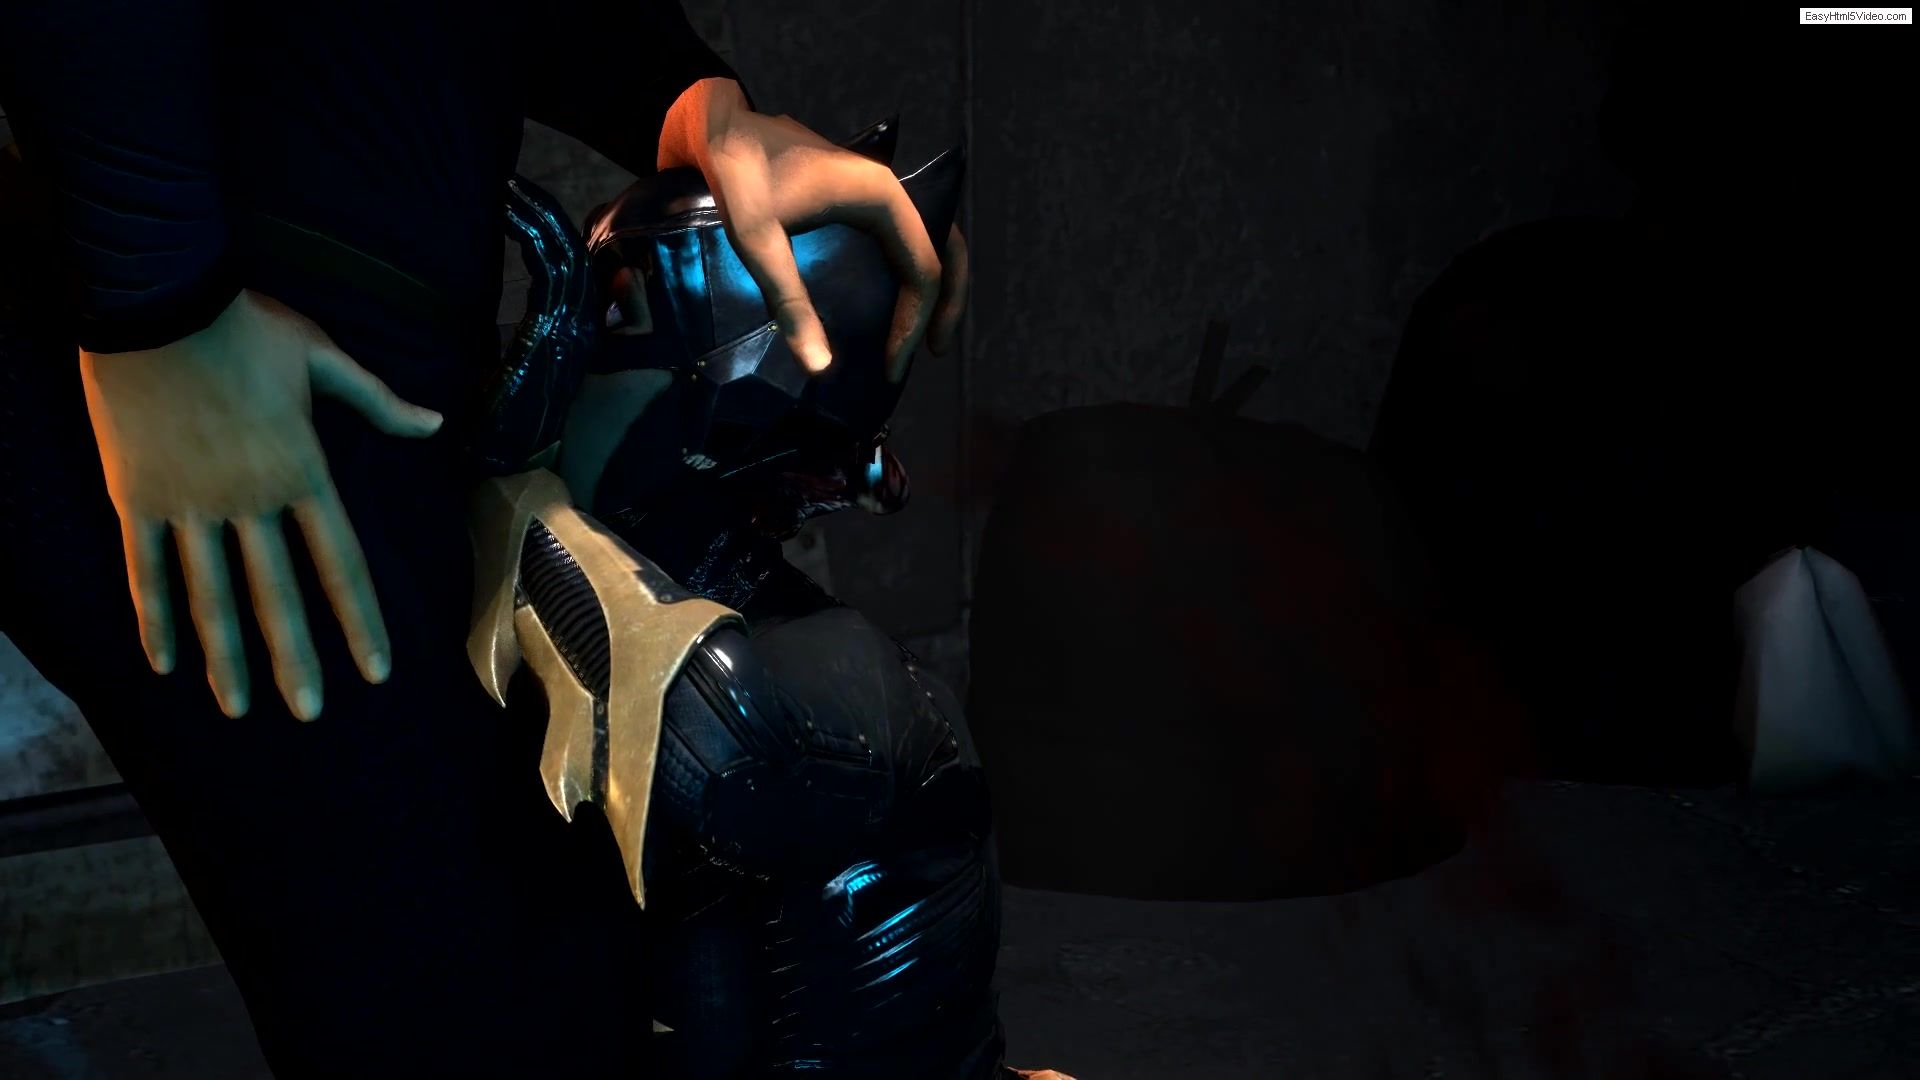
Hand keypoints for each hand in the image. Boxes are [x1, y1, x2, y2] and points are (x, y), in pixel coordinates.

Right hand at [80, 289, 442, 719]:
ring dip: (227, 656)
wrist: (158, 300)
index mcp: (304, 473)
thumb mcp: (325, 359)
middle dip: (295, 659)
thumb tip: (437, 421)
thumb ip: (379, 402)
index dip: (359, 622)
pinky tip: (165, 663)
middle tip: (308, 714)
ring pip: (212, 596)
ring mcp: (190, 505)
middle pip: (277, 596)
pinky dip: (154, 618)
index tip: (376, 672)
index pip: (341, 565)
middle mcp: (250, 502)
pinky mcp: (137, 499)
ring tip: (239, 708)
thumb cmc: (248, 326)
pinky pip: (145, 570)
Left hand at [658, 78, 969, 381]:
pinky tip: (888, 303)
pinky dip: (907, 271)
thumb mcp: (758, 242)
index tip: (892, 365)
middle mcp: (889, 192)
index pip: (922, 269)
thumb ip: (790, 302)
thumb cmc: (737, 175)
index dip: (913, 323)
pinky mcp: (857, 199)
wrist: (717, 127)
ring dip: (933, 286)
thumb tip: (818, 366)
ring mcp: (875, 193)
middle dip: (945, 304)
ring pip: (928, 242)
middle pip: (944, 250)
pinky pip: (899, 238)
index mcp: (880, 197)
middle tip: (933, 351)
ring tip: (920, 333)